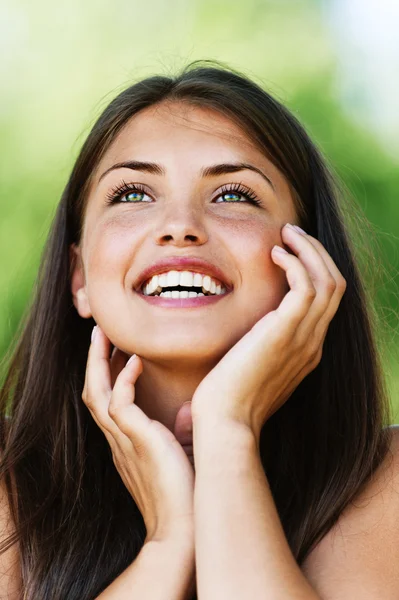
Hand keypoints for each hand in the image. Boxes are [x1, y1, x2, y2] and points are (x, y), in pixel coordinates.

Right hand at [82, 325, 194, 543]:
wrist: (185, 530)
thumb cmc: (187, 496)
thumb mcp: (182, 457)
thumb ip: (182, 432)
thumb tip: (189, 409)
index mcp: (126, 444)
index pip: (106, 403)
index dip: (106, 375)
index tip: (116, 350)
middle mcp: (118, 441)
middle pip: (92, 392)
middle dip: (94, 361)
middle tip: (99, 334)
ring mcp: (124, 441)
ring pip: (96, 393)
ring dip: (99, 362)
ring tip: (105, 335)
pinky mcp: (136, 440)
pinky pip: (118, 402)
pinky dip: (125, 379)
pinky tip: (137, 361)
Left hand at [191, 223, 346, 441]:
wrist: (224, 423)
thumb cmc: (227, 397)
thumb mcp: (252, 365)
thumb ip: (261, 344)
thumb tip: (250, 327)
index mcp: (307, 350)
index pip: (327, 300)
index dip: (314, 269)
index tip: (290, 250)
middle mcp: (313, 343)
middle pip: (335, 285)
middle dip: (316, 253)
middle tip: (291, 233)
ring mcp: (303, 339)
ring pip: (328, 281)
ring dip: (309, 250)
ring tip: (285, 234)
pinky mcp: (284, 333)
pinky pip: (305, 287)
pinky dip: (295, 263)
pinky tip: (273, 254)